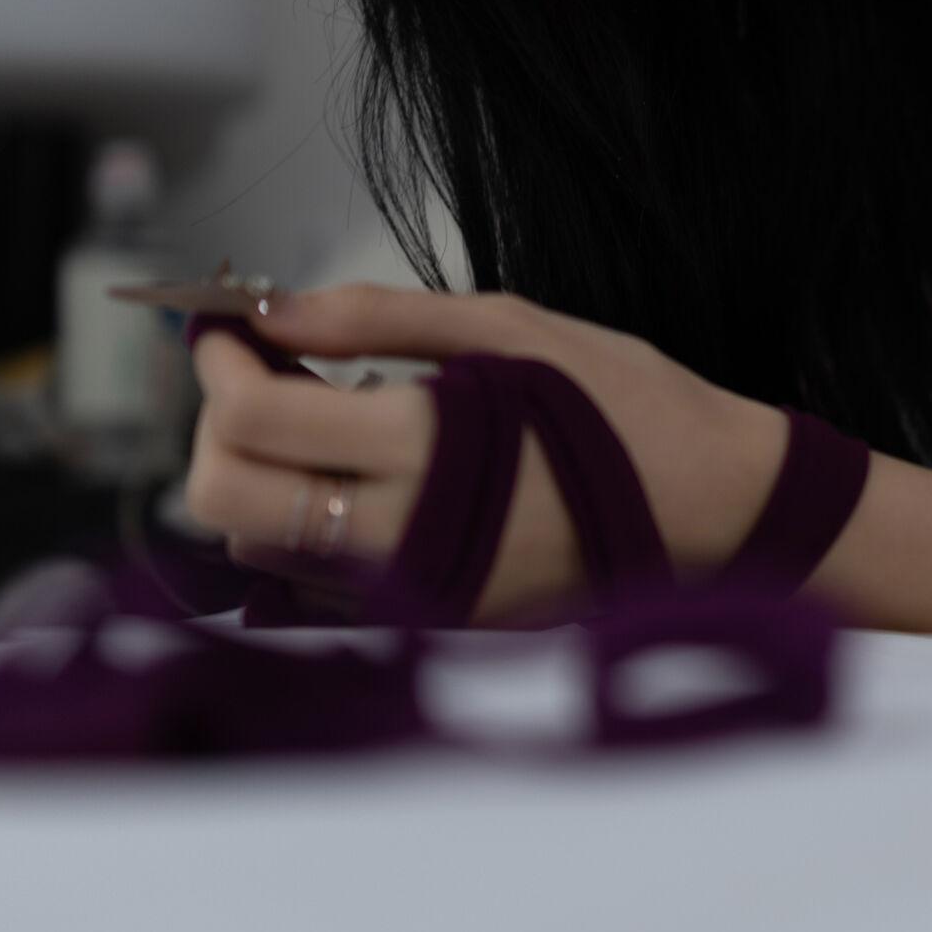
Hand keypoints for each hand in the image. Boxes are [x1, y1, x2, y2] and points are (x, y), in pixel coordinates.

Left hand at [183, 283, 784, 625]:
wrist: (714, 511)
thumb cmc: (627, 406)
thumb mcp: (511, 328)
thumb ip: (378, 317)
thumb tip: (266, 310)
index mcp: (428, 450)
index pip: (254, 421)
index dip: (218, 365)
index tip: (224, 327)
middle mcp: (405, 538)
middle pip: (227, 497)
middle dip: (217, 424)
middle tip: (260, 371)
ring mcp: (411, 594)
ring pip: (259, 546)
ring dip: (258, 475)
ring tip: (316, 417)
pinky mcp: (426, 622)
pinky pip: (314, 581)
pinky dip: (304, 522)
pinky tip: (357, 472)